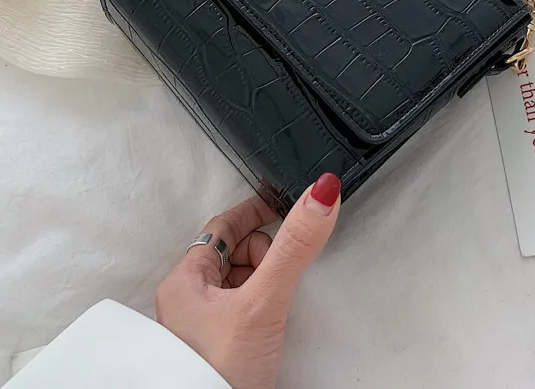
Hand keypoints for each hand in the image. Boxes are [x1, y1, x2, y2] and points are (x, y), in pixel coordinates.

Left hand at [155, 174, 340, 388]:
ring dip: (266, 278)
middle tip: (281, 275)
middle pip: (235, 251)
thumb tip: (321, 193)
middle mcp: (189, 300)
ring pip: (242, 280)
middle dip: (265, 252)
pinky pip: (246, 306)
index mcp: (184, 281)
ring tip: (276, 304)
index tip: (286, 205)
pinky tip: (273, 319)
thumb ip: (294, 247)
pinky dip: (264, 302)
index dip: (256, 213)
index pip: (223, 227)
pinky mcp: (221, 347)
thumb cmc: (222, 372)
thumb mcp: (264, 301)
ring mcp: (204, 326)